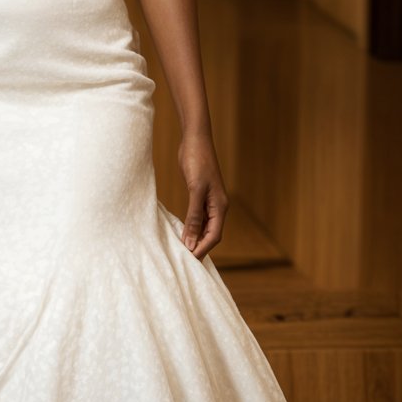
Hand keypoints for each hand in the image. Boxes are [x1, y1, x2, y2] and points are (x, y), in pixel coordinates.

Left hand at [178, 133, 228, 260]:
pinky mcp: (199, 196)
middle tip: (184, 260)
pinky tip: (181, 233)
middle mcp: (217, 207)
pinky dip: (190, 227)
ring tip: (181, 251)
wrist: (195, 141)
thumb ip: (194, 216)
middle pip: (210, 234)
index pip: (214, 236)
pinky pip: (197, 218)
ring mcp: (209, 201)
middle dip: (199, 247)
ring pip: (204, 227)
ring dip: (194, 239)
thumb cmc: (197, 162)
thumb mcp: (195, 190)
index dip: (202, 249)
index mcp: (220, 206)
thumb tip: (191, 241)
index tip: (189, 261)